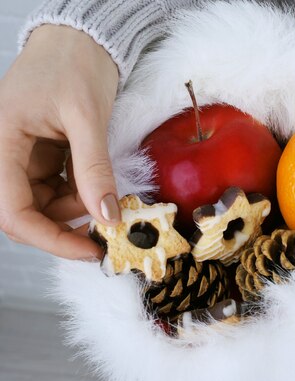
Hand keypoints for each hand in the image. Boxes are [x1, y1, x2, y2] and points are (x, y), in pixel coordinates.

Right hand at [0, 25, 119, 259]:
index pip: (11, 210)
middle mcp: (5, 154)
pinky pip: (58, 188)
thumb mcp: (87, 117)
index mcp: (0, 143)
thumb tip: (107, 216)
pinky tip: (100, 187)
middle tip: (105, 233)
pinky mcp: (43, 156)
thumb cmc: (74, 65)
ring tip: (108, 198)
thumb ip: (94, 168)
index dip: (49, 239)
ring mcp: (24, 157)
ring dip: (78, 210)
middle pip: (25, 212)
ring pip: (44, 204)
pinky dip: (82, 194)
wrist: (80, 40)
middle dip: (65, 227)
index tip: (89, 249)